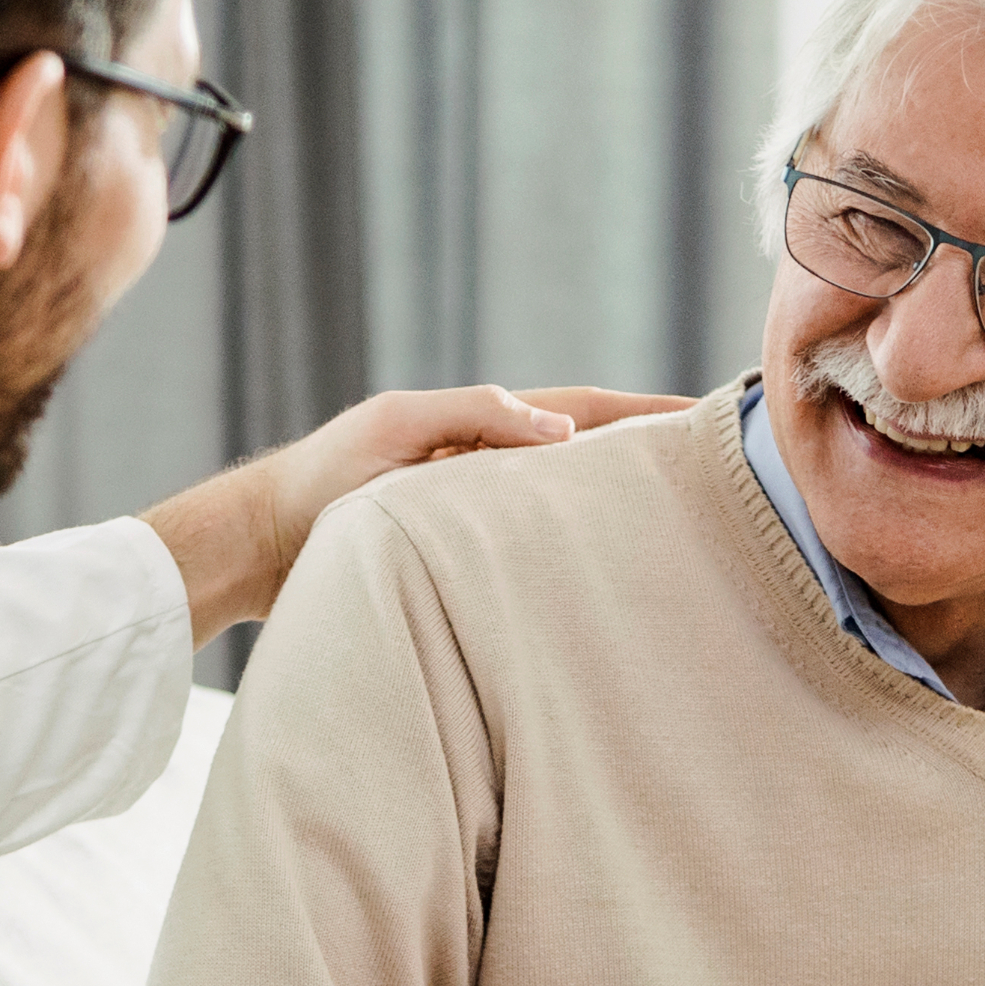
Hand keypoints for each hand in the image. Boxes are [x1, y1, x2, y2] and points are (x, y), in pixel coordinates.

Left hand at [144, 385, 690, 637]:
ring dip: (620, 508)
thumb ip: (476, 418)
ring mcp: (480, 511)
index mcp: (484, 424)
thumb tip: (563, 431)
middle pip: (590, 456)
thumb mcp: (396, 430)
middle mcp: (491, 465)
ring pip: (568, 506)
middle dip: (652, 458)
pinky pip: (537, 548)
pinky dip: (577, 550)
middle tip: (722, 473)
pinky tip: (604, 573)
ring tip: (682, 524)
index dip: (647, 412)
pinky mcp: (463, 557)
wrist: (262, 546)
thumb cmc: (321, 481)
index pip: (586, 412)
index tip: (710, 414)